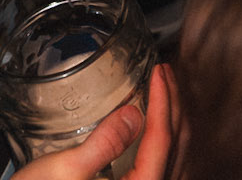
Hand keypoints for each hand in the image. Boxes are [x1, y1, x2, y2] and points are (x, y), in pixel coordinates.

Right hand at [17, 65, 176, 178]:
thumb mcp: (66, 169)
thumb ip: (104, 143)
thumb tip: (135, 114)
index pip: (161, 142)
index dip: (163, 102)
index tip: (159, 71)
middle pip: (174, 148)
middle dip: (173, 107)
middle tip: (165, 73)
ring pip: (171, 159)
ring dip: (171, 123)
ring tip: (164, 92)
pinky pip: (159, 168)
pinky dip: (161, 142)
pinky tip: (151, 126)